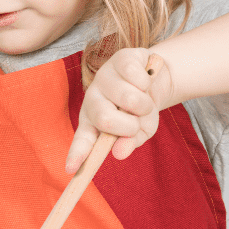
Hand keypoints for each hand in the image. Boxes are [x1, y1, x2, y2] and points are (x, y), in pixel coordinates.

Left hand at [65, 47, 171, 173]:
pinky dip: (149, 84)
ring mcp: (104, 77)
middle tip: (136, 121)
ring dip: (145, 105)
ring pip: (129, 99)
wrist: (158, 78)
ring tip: (144, 100)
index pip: (82, 140)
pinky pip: (138, 79)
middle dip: (129, 125)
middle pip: (105, 119)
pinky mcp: (120, 59)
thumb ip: (129, 143)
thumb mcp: (139, 130)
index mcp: (93, 121)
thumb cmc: (142, 109)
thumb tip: (119, 153)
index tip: (71, 169)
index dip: (77, 154)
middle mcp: (93, 98)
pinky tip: (145, 80)